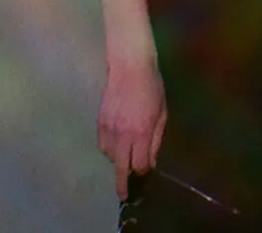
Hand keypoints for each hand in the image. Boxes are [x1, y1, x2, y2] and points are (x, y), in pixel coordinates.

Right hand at [97, 56, 165, 199]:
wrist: (129, 67)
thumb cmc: (152, 87)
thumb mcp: (162, 112)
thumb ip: (156, 138)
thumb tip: (151, 160)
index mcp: (142, 131)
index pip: (139, 164)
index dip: (143, 170)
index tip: (145, 170)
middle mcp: (124, 133)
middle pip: (121, 167)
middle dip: (122, 183)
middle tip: (123, 194)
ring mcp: (109, 128)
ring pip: (110, 156)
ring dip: (118, 160)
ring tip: (125, 156)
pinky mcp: (99, 122)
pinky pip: (101, 145)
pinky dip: (108, 149)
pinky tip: (115, 145)